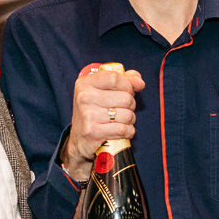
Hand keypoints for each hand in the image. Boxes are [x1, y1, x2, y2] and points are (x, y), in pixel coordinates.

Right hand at [61, 65, 146, 181]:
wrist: (79, 140)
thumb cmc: (94, 112)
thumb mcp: (103, 91)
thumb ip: (124, 80)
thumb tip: (139, 82)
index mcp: (85, 83)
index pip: (115, 78)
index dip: (128, 85)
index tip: (129, 91)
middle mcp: (84, 97)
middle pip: (126, 97)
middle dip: (131, 105)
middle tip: (122, 109)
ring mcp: (88, 115)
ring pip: (127, 115)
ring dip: (130, 120)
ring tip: (120, 121)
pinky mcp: (93, 132)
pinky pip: (123, 129)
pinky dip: (128, 131)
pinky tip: (121, 131)